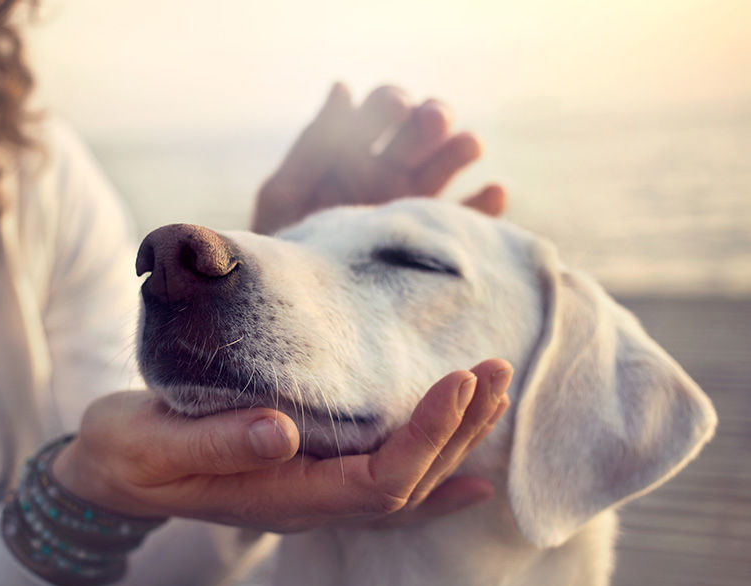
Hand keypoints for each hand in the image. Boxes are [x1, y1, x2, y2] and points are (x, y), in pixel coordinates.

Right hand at [52, 359, 511, 532]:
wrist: (111, 473)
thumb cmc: (128, 454)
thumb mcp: (154, 444)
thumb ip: (216, 443)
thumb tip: (282, 430)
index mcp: (280, 497)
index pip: (378, 480)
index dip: (426, 436)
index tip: (459, 381)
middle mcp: (308, 503)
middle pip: (408, 483)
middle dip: (458, 429)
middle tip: (495, 369)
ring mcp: (311, 494)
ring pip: (404, 483)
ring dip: (454, 440)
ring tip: (494, 393)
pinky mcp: (306, 474)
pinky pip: (384, 486)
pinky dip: (432, 475)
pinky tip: (470, 472)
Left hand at [252, 83, 506, 234]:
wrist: (298, 309)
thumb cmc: (282, 250)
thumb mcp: (285, 196)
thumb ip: (313, 145)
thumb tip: (343, 86)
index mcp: (353, 153)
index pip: (382, 110)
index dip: (391, 103)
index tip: (396, 108)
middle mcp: (389, 172)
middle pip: (422, 130)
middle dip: (431, 117)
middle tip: (432, 121)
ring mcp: (414, 205)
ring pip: (449, 164)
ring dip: (461, 148)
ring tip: (468, 146)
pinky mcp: (434, 241)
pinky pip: (469, 219)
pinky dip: (486, 204)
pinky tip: (492, 193)